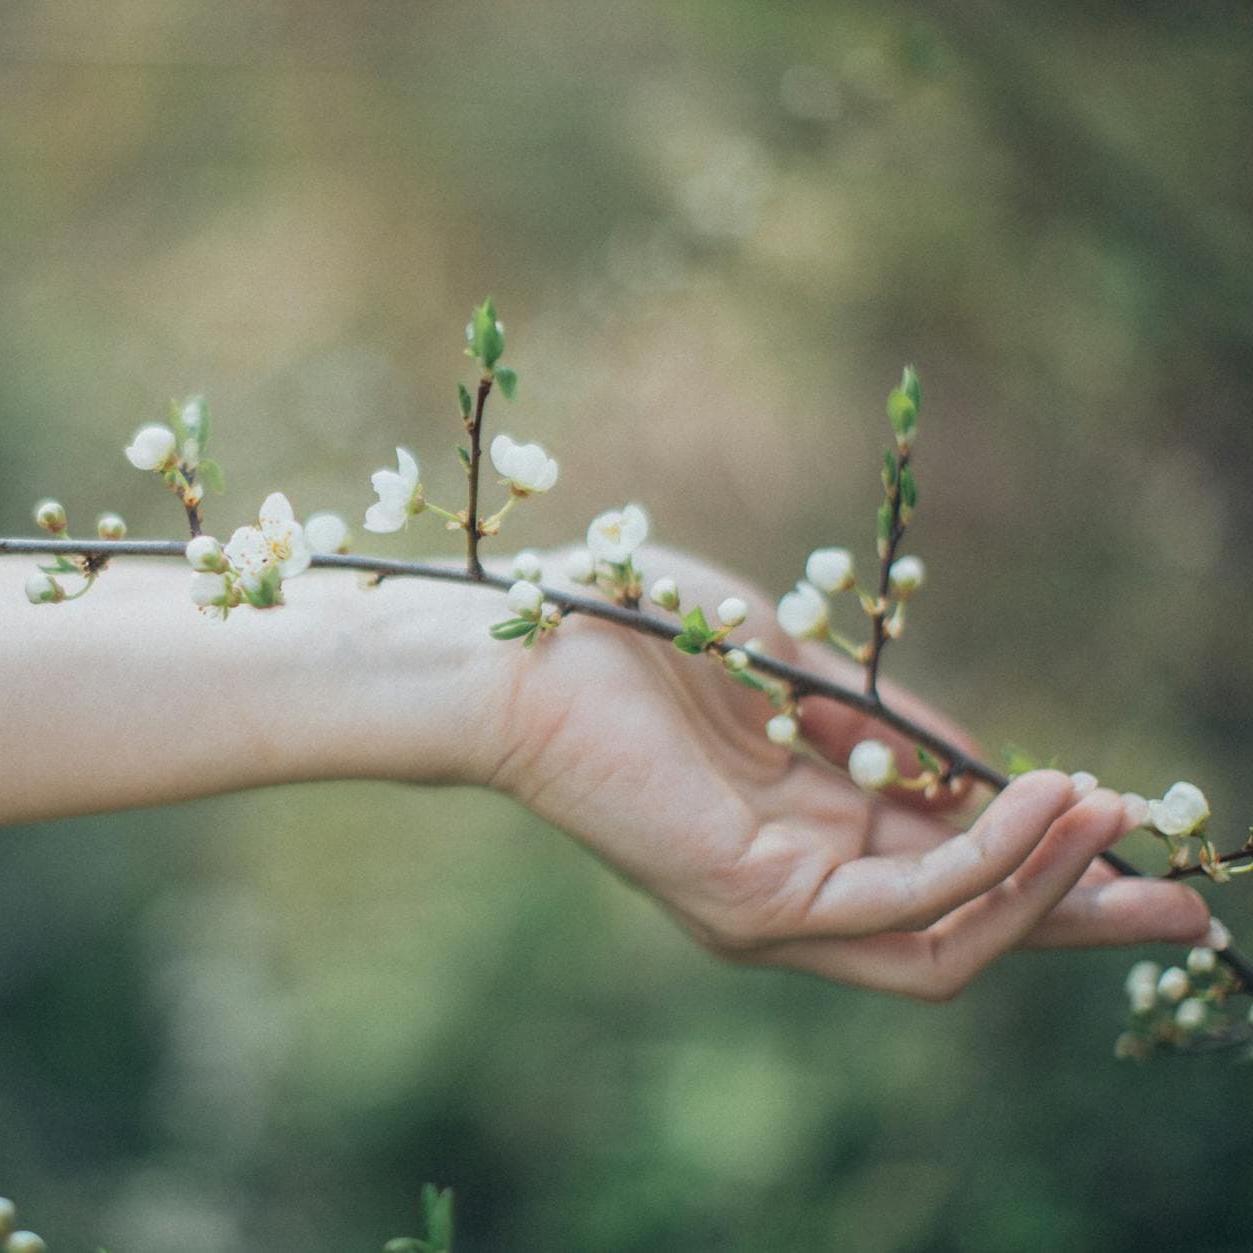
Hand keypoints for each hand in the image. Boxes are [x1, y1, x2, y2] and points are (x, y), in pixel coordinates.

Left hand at [487, 546, 1212, 998]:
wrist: (522, 641)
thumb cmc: (635, 636)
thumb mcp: (790, 676)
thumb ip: (879, 726)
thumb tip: (974, 755)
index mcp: (790, 838)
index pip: (935, 876)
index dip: (1036, 861)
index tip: (1125, 826)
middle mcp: (784, 894)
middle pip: (959, 935)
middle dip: (1071, 915)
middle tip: (1178, 896)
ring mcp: (767, 911)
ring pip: (945, 937)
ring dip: (1043, 881)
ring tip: (1115, 816)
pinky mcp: (754, 899)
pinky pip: (905, 897)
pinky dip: (986, 859)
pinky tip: (1043, 803)